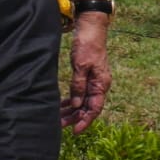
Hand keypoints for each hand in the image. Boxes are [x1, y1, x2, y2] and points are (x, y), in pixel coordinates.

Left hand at [60, 14, 110, 132]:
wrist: (91, 28)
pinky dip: (72, 99)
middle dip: (75, 117)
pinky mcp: (87, 75)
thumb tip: (77, 104)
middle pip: (87, 107)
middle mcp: (99, 85)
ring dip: (72, 110)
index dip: (85, 121)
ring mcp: (93, 80)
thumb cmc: (87, 45)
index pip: (94, 108)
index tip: (75, 131)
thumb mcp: (81, 66)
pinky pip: (80, 92)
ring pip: (83, 101)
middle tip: (60, 125)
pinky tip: (63, 105)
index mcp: (101, 84)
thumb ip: (79, 85)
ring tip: (58, 117)